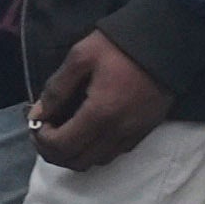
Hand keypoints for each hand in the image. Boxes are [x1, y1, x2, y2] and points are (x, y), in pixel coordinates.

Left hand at [26, 32, 167, 169]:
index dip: (41, 140)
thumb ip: (56, 88)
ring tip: (64, 134)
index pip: (61, 146)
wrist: (167, 41)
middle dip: (54, 152)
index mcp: (99, 114)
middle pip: (77, 161)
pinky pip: (114, 154)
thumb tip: (37, 115)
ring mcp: (133, 135)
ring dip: (75, 154)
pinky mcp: (145, 132)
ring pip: (96, 162)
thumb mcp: (80, 57)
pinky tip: (89, 133)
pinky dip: (95, 151)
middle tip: (45, 132)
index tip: (37, 123)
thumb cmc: (119, 45)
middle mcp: (117, 133)